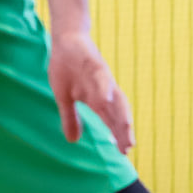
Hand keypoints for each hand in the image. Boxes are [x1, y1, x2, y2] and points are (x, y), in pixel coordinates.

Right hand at [48, 30, 132, 153]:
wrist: (66, 40)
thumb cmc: (67, 68)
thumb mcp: (64, 97)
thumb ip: (71, 118)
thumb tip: (73, 140)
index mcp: (97, 99)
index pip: (111, 120)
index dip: (117, 135)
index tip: (123, 152)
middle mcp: (104, 89)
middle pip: (118, 112)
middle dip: (123, 129)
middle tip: (128, 147)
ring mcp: (101, 76)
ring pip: (115, 96)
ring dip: (120, 112)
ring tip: (126, 129)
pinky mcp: (94, 62)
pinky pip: (101, 76)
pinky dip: (104, 88)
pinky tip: (107, 99)